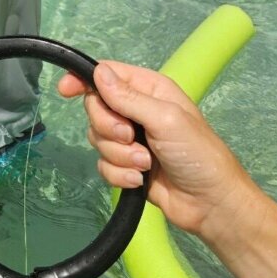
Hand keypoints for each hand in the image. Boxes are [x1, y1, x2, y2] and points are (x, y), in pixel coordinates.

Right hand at [57, 61, 248, 239]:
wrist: (211, 205)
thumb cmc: (198, 154)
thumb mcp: (165, 119)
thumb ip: (128, 97)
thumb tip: (96, 72)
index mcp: (148, 89)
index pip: (106, 74)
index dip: (84, 79)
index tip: (65, 90)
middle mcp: (136, 110)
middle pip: (96, 108)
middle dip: (108, 127)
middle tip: (130, 137)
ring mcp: (131, 140)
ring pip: (98, 138)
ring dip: (119, 155)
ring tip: (145, 164)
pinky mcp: (127, 166)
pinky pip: (103, 165)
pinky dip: (120, 175)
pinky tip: (140, 180)